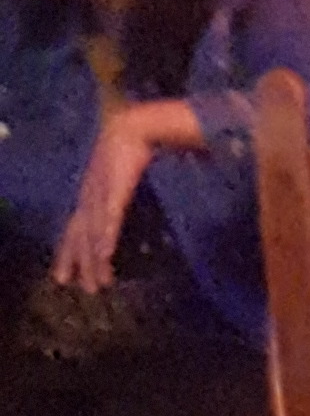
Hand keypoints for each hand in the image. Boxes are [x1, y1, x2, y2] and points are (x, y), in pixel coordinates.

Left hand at [54, 108, 157, 293]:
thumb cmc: (134, 147)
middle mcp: (88, 198)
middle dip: (79, 264)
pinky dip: (106, 236)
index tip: (66, 276)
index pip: (75, 229)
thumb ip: (123, 194)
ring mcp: (99, 194)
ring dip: (93, 260)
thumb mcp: (123, 177)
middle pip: (80, 237)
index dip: (70, 253)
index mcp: (90, 195)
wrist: (136, 126)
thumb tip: (129, 214)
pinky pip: (109, 218)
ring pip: (93, 234)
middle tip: (84, 289)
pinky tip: (106, 254)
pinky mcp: (113, 190)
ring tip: (96, 283)